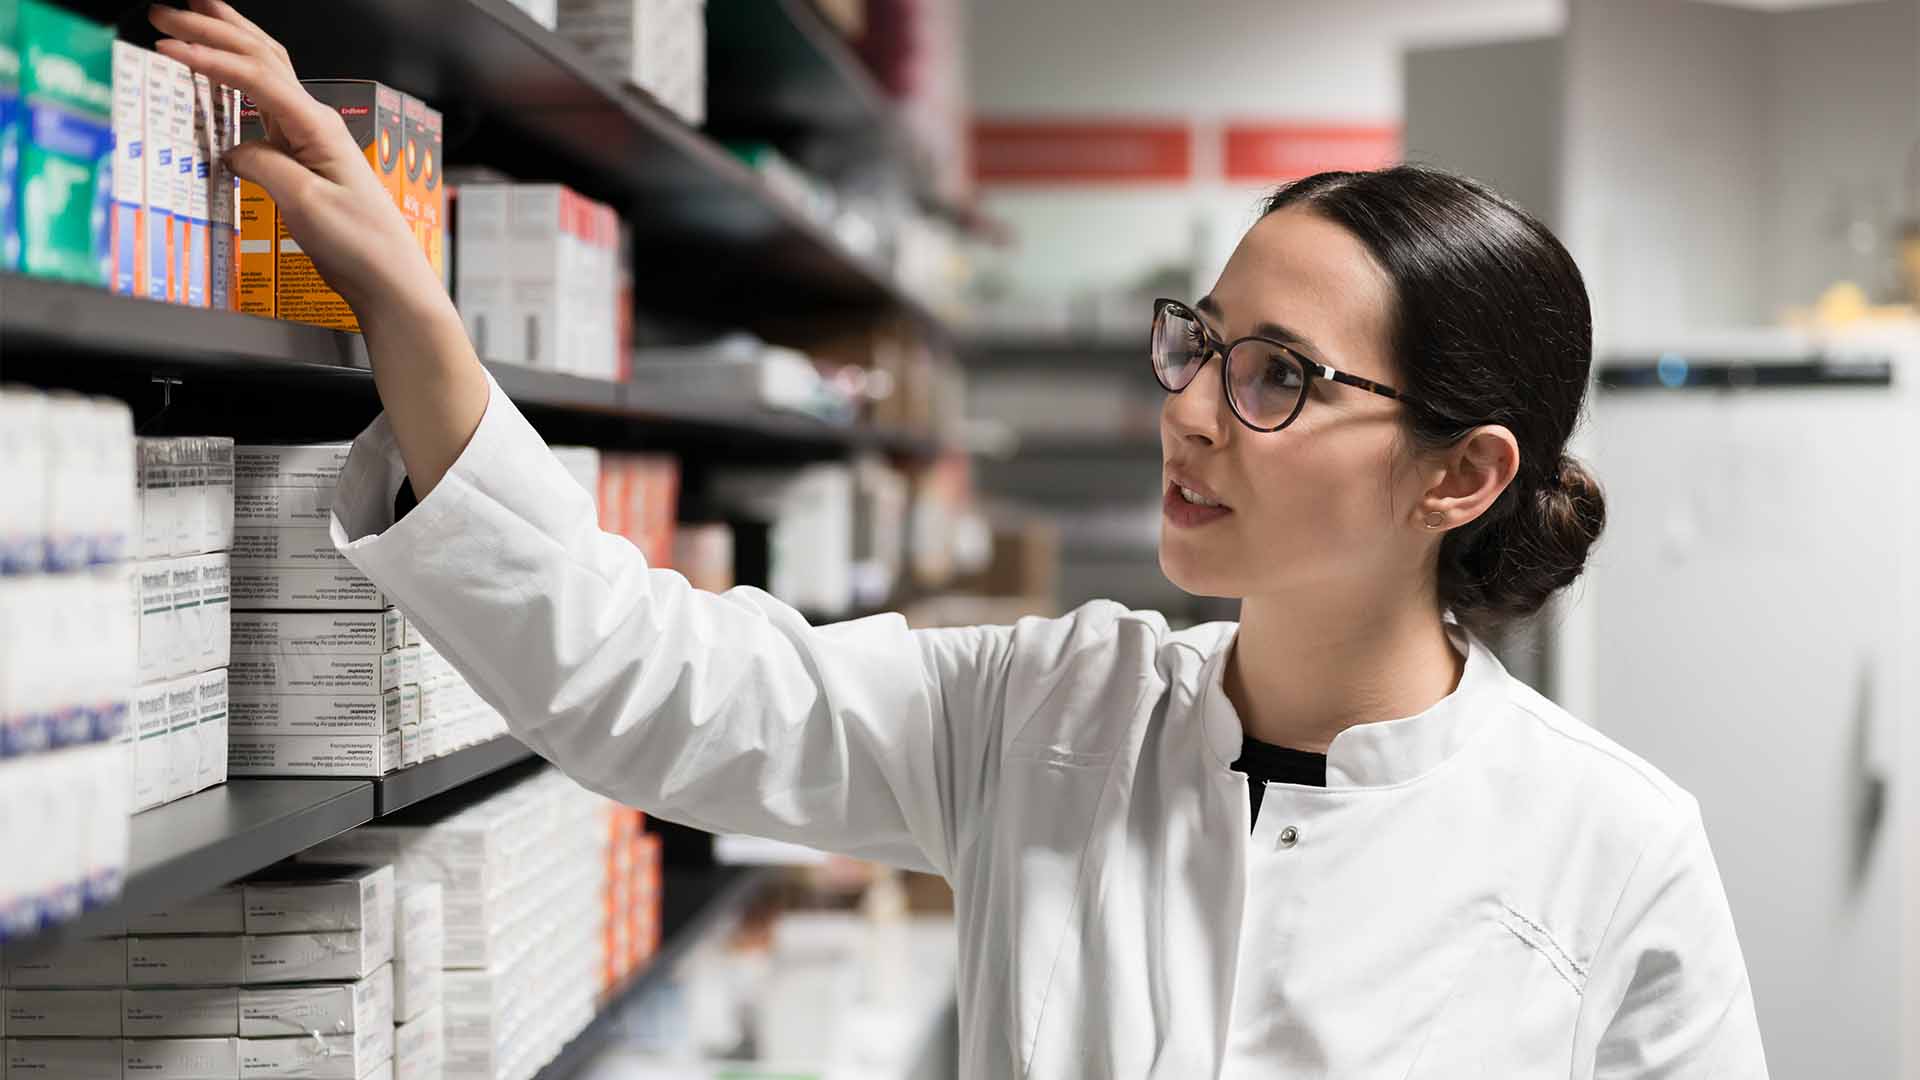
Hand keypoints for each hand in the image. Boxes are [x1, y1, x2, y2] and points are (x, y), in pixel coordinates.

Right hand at [149, 0, 438, 323]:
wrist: (387, 278)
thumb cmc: (361, 244)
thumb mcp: (305, 203)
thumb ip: (264, 166)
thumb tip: (232, 150)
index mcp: (316, 126)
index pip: (255, 75)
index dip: (209, 56)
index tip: (168, 46)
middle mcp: (315, 124)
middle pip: (261, 57)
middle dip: (214, 29)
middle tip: (170, 13)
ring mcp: (309, 139)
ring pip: (265, 74)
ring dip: (228, 42)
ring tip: (195, 19)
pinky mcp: (302, 159)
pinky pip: (263, 108)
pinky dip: (237, 82)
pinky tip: (220, 78)